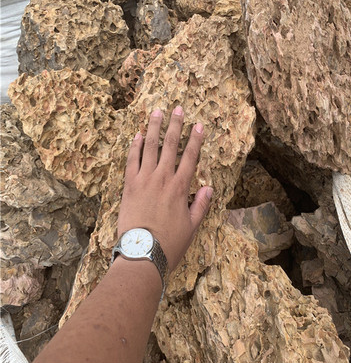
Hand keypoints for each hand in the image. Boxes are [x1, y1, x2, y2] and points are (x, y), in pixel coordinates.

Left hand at [117, 106, 212, 270]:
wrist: (141, 253)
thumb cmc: (169, 243)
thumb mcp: (192, 227)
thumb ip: (201, 205)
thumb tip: (208, 187)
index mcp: (179, 187)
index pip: (190, 157)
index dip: (196, 139)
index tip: (199, 125)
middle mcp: (162, 178)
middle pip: (170, 146)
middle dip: (175, 125)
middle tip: (177, 109)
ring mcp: (143, 180)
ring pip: (149, 147)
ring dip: (153, 128)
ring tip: (156, 112)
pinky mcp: (128, 185)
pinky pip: (131, 160)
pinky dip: (134, 147)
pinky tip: (136, 135)